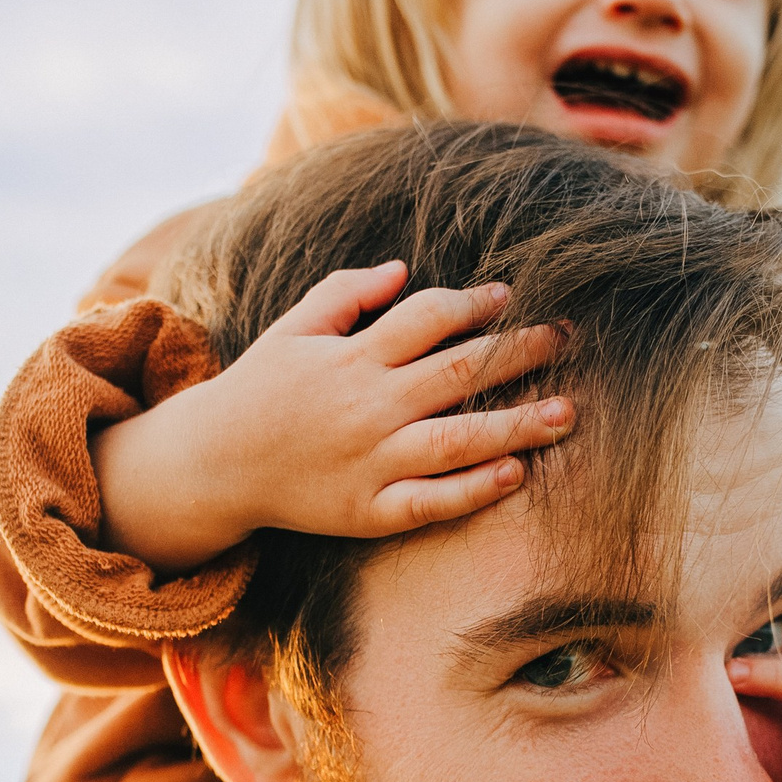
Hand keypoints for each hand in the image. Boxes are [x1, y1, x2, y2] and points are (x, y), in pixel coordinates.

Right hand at [95, 262, 570, 569]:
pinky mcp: (368, 511)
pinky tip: (515, 474)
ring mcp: (370, 462)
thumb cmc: (260, 391)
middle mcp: (367, 408)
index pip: (427, 320)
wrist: (214, 465)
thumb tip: (403, 269)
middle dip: (516, 354)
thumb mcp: (293, 330)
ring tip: (566, 413)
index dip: (473, 305)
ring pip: (456, 441)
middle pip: (457, 374)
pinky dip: (473, 489)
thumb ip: (345, 293)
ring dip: (516, 426)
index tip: (510, 298)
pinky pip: (431, 501)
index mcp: (351, 358)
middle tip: (568, 340)